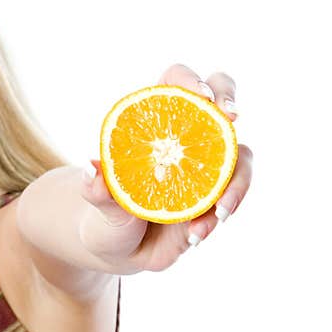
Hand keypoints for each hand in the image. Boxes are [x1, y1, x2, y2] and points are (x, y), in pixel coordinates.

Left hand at [80, 64, 253, 272]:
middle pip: (221, 103)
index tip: (200, 96)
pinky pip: (232, 199)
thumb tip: (91, 167)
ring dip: (235, 182)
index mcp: (154, 123)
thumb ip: (97, 188)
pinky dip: (216, 218)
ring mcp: (206, 167)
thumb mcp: (99, 202)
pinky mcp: (216, 197)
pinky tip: (195, 236)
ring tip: (217, 213)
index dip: (190, 81)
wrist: (121, 250)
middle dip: (229, 103)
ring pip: (241, 157)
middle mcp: (186, 139)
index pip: (175, 84)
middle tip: (229, 120)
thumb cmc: (107, 215)